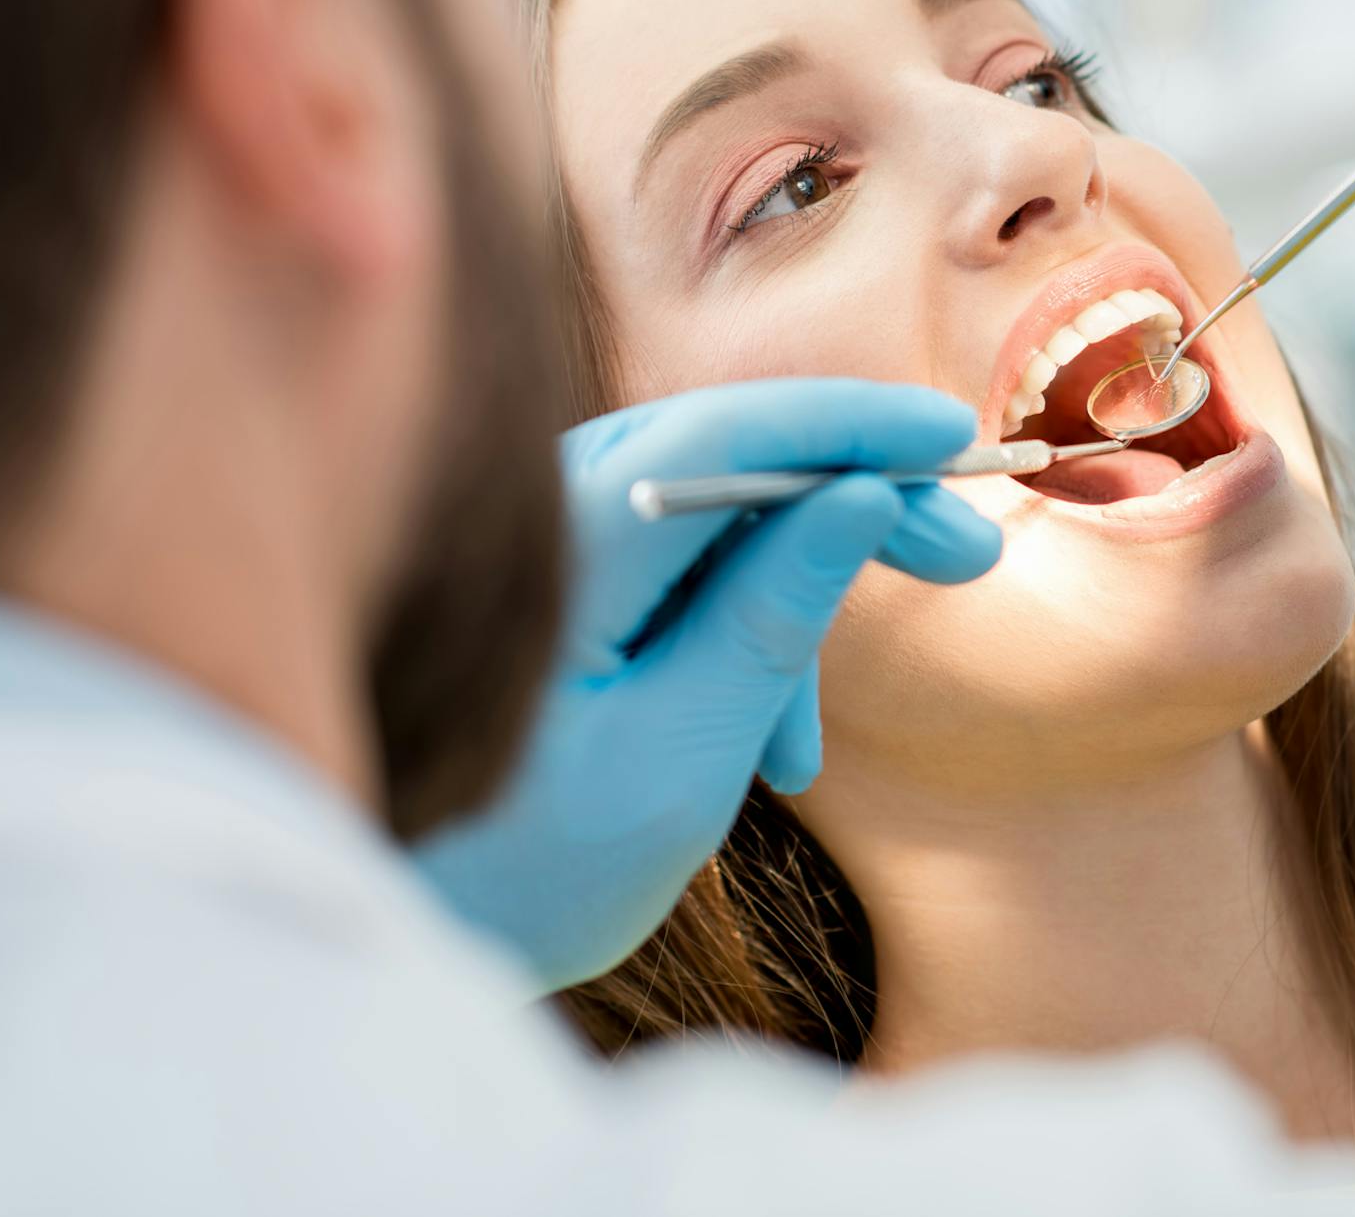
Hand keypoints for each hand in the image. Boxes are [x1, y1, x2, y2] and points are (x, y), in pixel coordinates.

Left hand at [415, 379, 1000, 992]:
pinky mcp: (550, 587)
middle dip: (852, 509)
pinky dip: (728, 641)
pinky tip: (749, 755)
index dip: (853, 424)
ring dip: (786, 611)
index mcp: (567, 552)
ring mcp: (542, 548)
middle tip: (967, 559)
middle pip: (731, 459)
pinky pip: (669, 574)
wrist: (387, 929)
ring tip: (800, 761)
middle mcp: (543, 519)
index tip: (954, 437)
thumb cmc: (520, 867)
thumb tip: (864, 495)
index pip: (731, 433)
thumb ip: (774, 616)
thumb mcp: (682, 756)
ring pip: (710, 522)